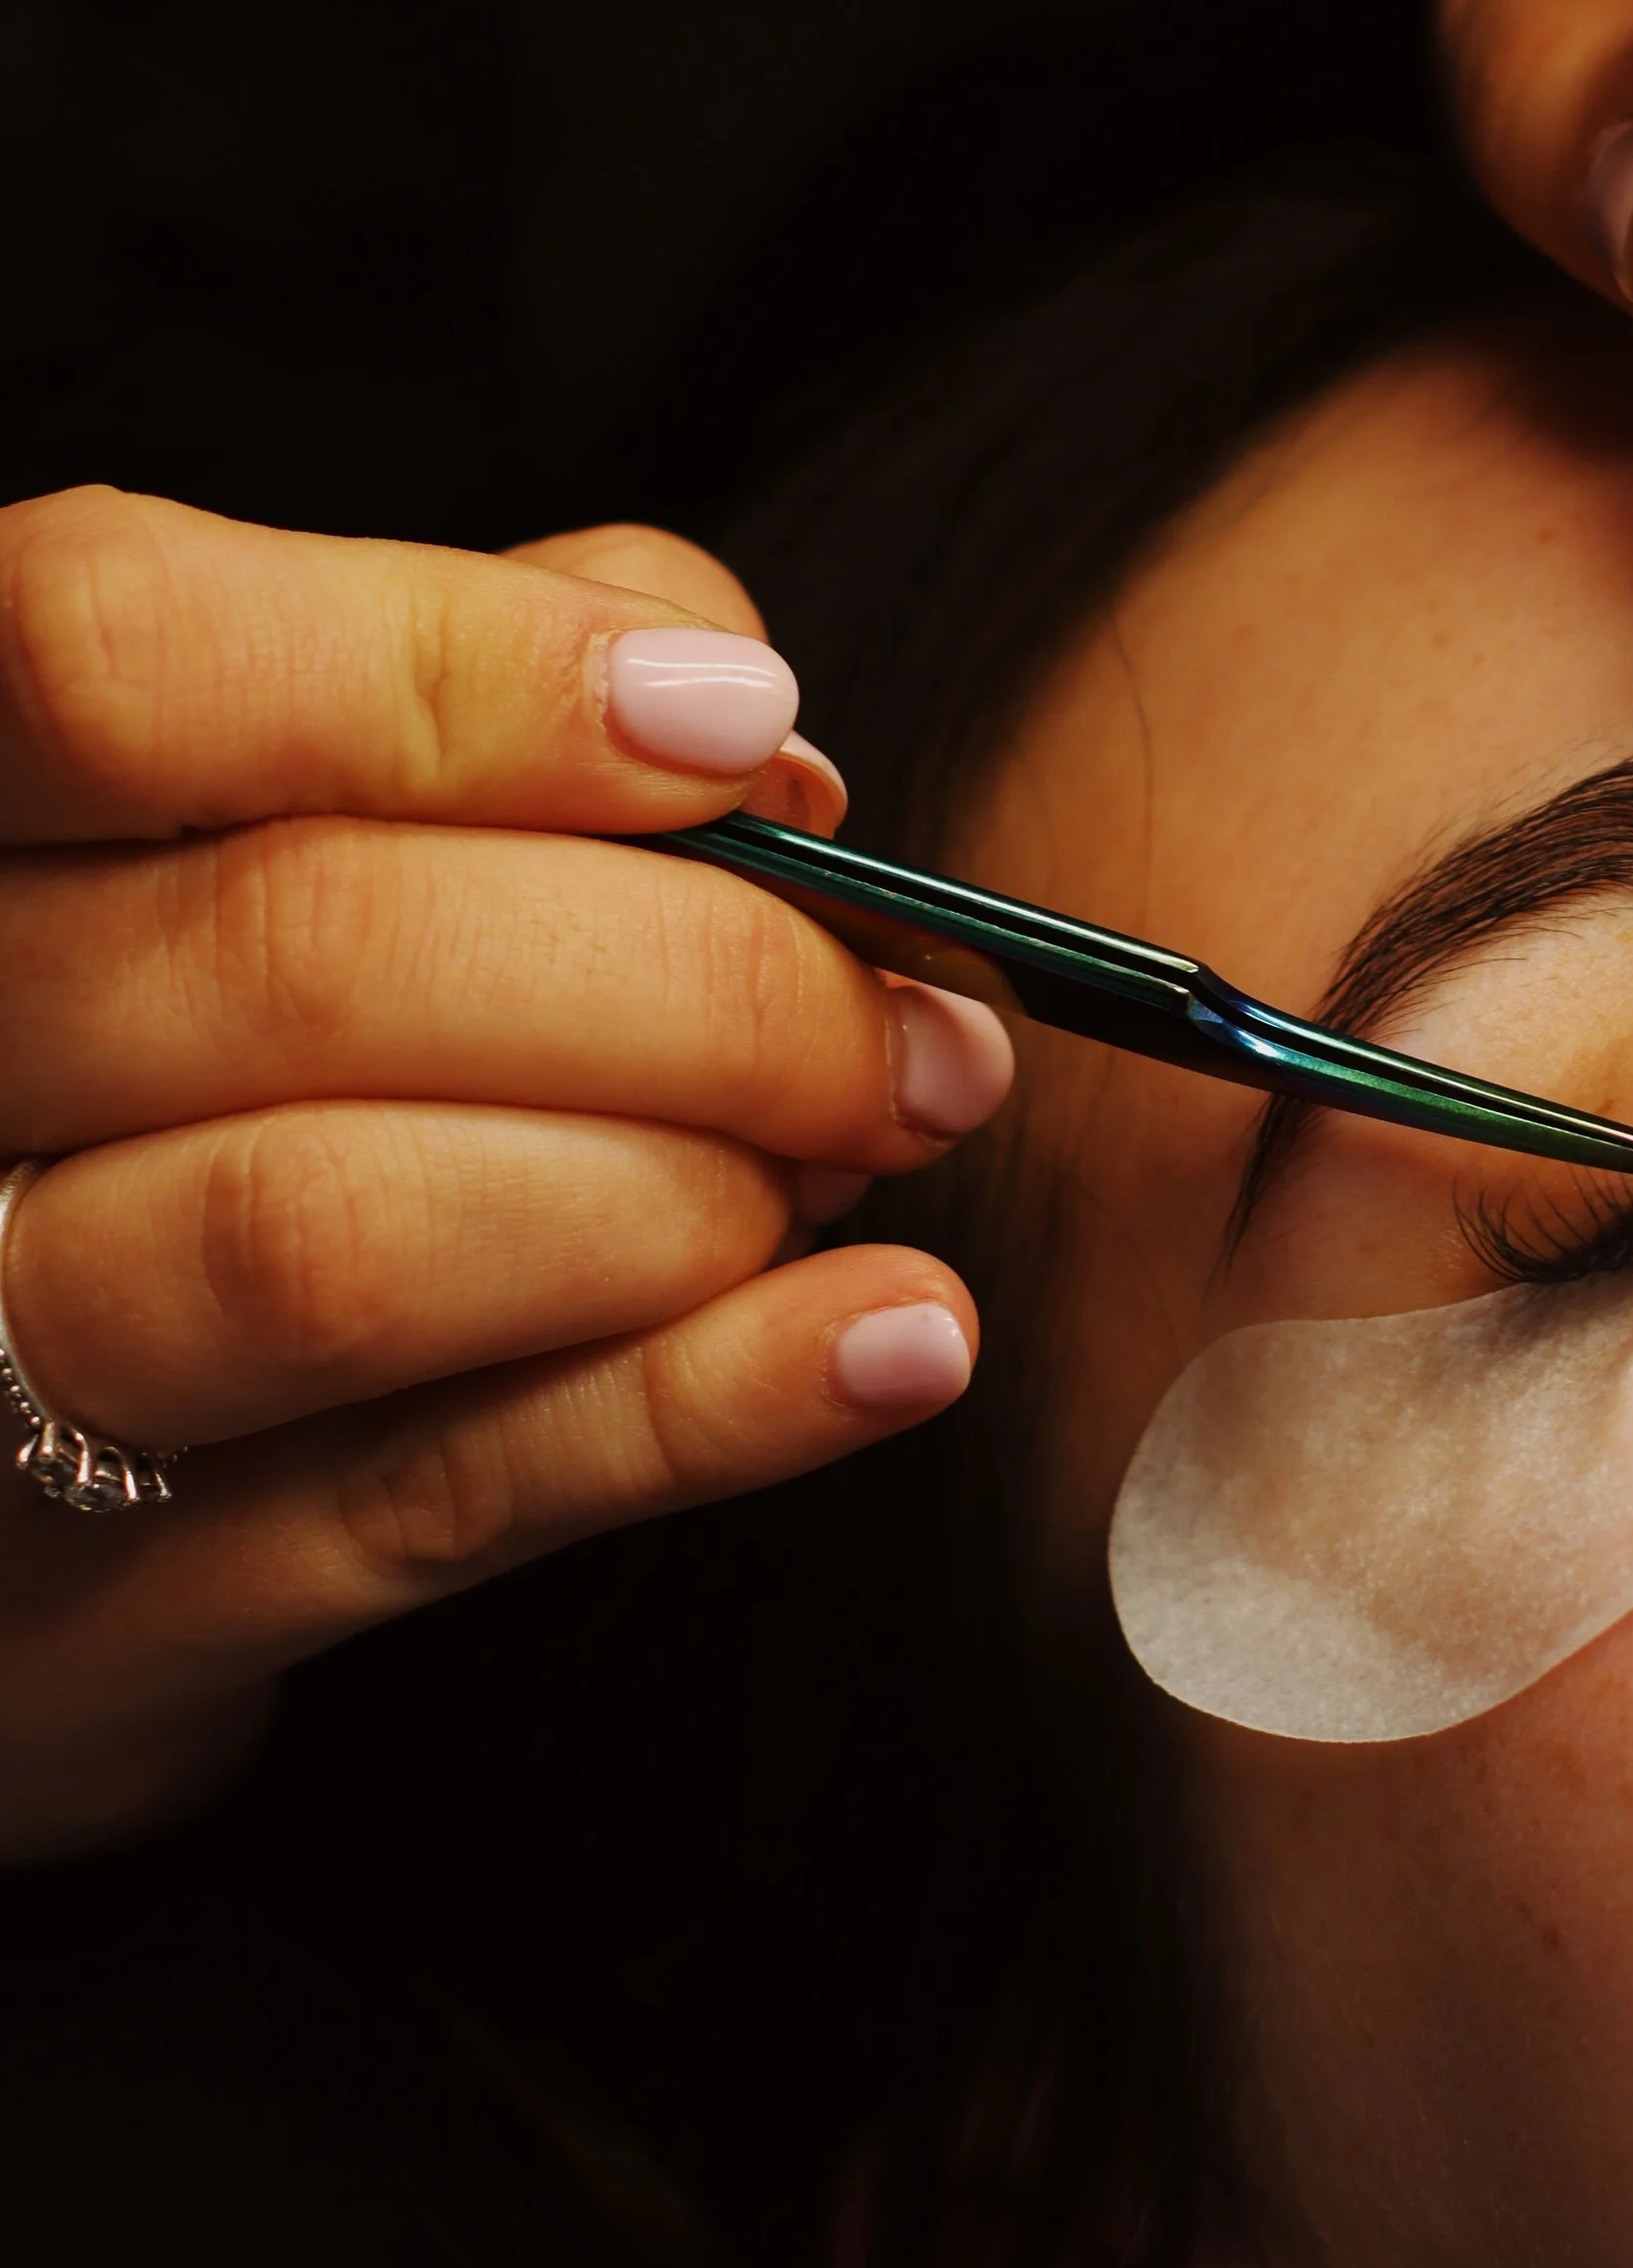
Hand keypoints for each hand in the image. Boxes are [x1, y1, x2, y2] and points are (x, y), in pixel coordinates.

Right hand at [0, 490, 1010, 1862]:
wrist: (6, 1430)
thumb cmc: (183, 1037)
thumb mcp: (266, 807)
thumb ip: (474, 685)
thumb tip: (743, 732)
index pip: (113, 656)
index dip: (450, 668)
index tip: (732, 726)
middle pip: (297, 952)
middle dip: (691, 967)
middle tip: (907, 1001)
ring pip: (339, 1235)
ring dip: (688, 1178)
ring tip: (866, 1148)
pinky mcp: (116, 1610)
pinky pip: (439, 1491)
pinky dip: (709, 1405)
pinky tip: (898, 1337)